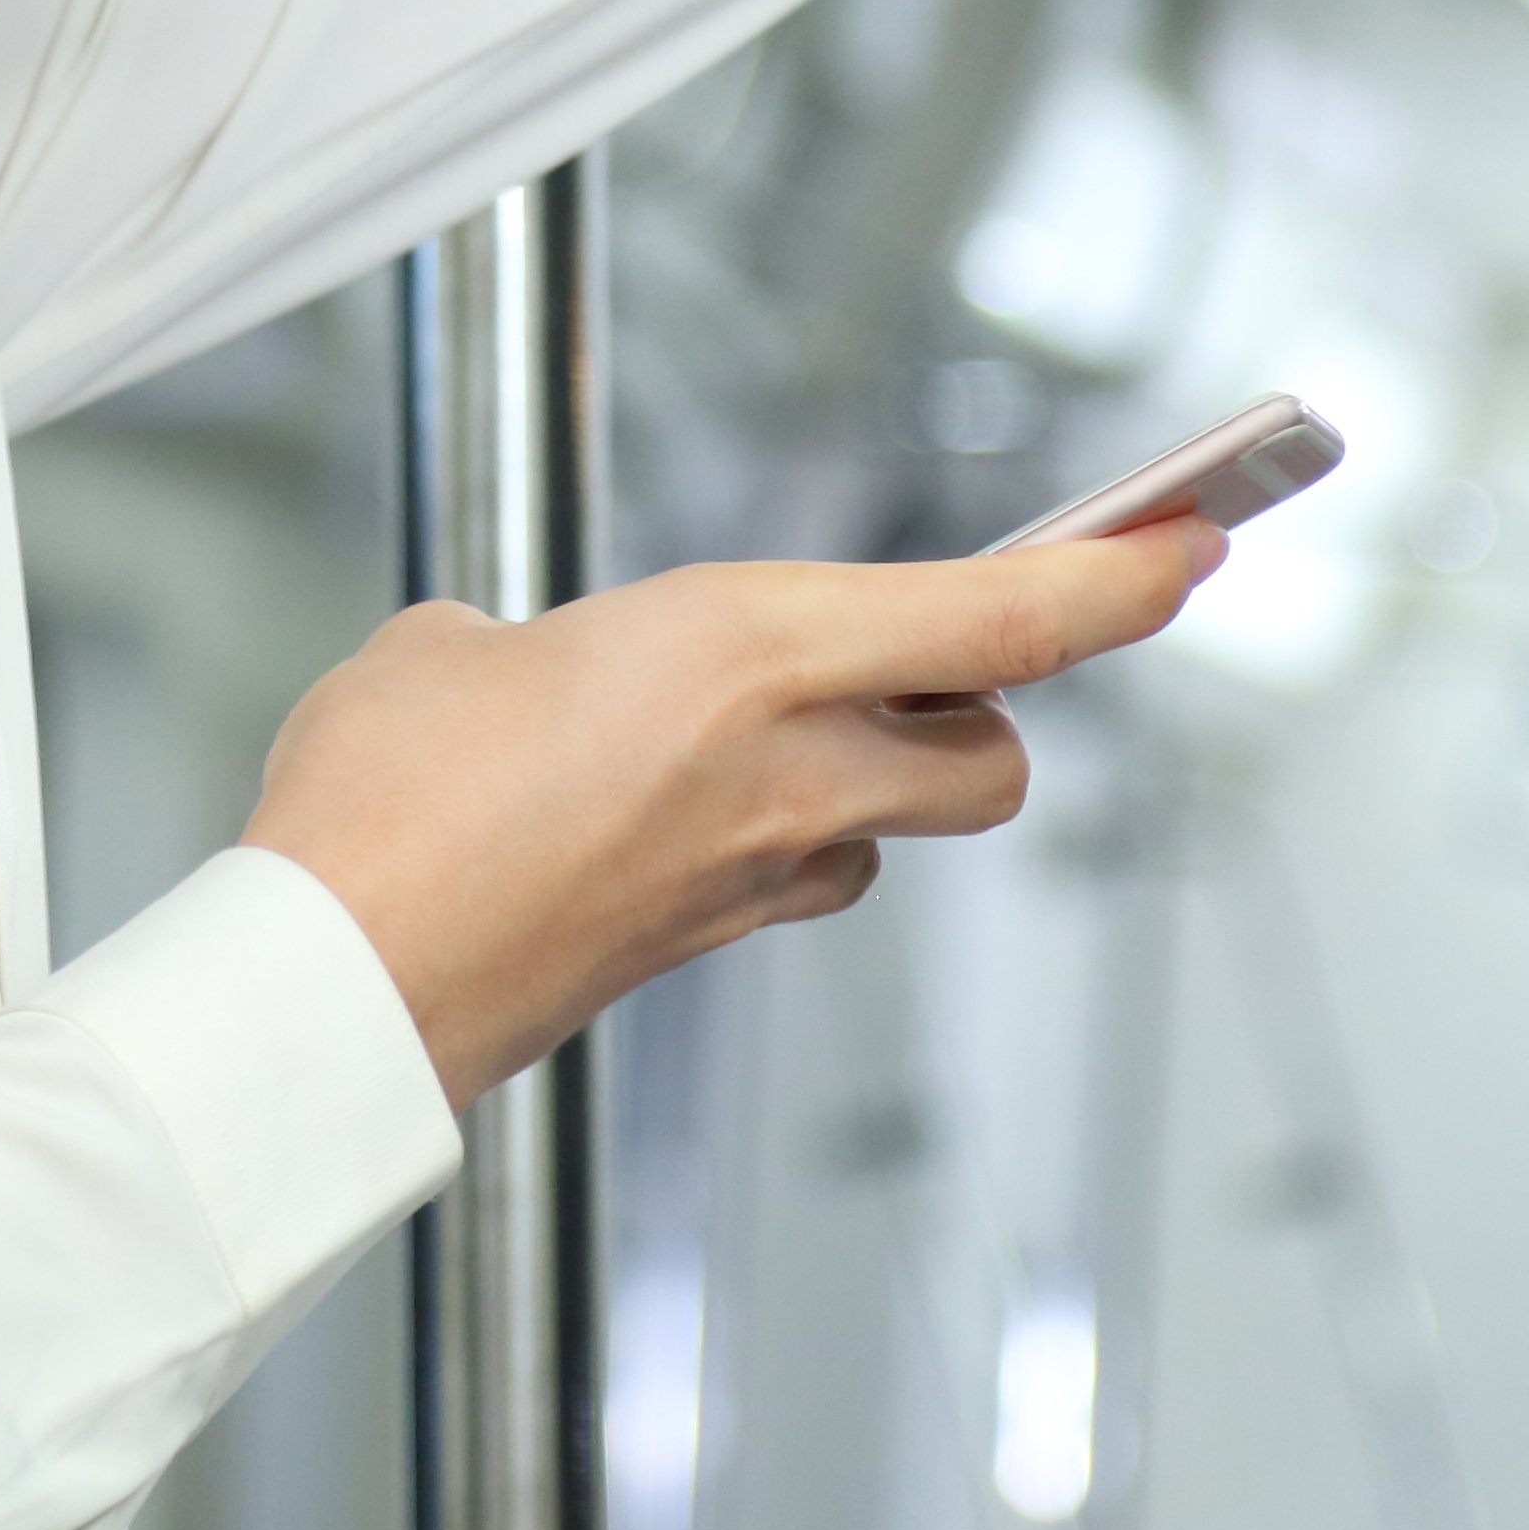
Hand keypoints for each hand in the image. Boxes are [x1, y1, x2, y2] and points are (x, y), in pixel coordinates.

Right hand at [241, 520, 1210, 1099]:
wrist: (335, 984)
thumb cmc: (380, 806)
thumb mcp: (456, 646)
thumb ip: (538, 644)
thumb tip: (532, 676)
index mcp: (748, 651)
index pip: (1006, 617)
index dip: (1124, 579)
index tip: (1193, 544)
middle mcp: (787, 768)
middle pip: (996, 751)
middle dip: (987, 707)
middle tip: (927, 659)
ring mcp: (756, 877)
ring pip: (903, 830)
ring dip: (882, 784)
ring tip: (771, 737)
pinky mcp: (705, 951)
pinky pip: (798, 882)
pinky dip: (776, 843)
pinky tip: (668, 817)